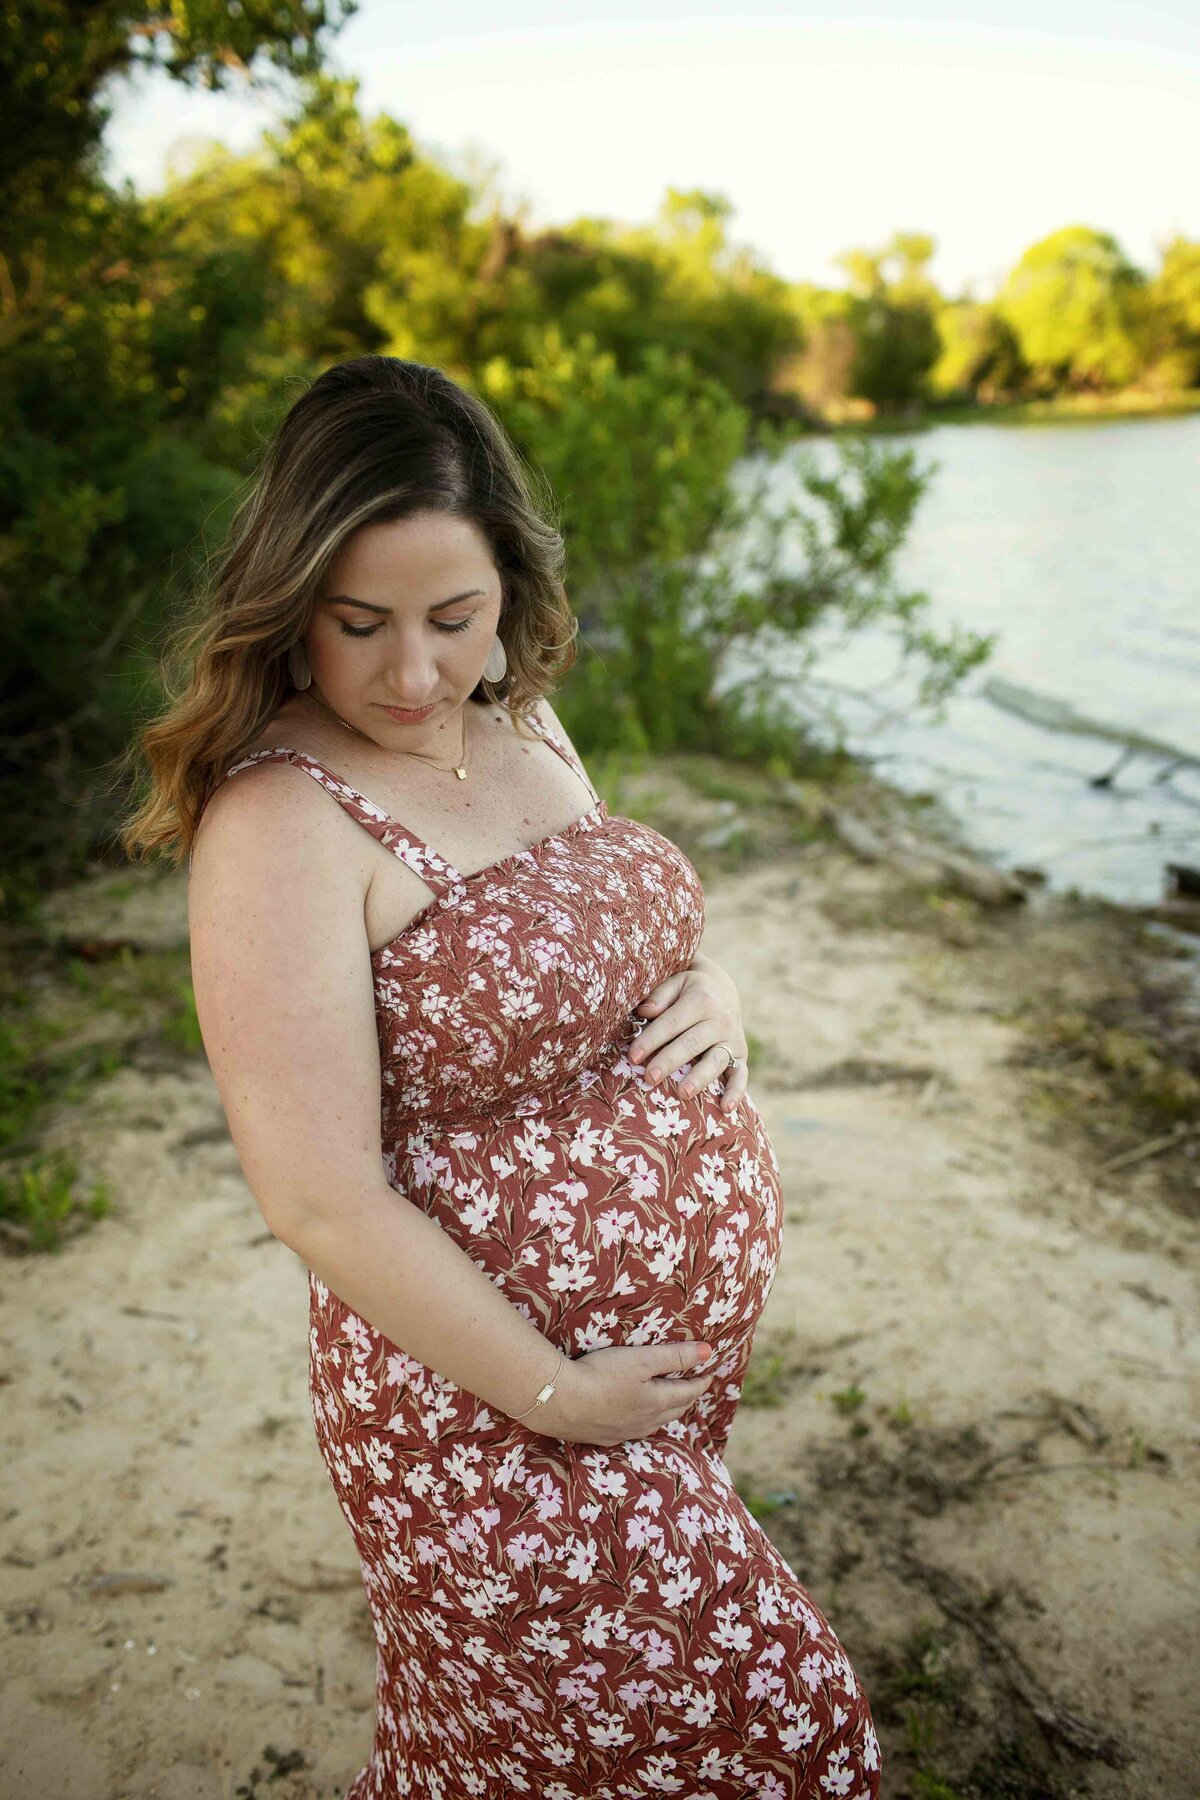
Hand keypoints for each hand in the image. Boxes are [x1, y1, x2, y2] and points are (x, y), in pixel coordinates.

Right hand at [527, 1341, 717, 1445]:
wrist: (558, 1401)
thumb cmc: (601, 1375)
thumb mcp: (641, 1359)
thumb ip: (674, 1356)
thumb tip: (709, 1352)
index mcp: (657, 1402)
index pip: (687, 1392)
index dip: (700, 1381)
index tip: (710, 1373)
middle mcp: (644, 1422)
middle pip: (674, 1411)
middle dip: (687, 1398)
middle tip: (694, 1387)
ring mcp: (623, 1432)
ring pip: (654, 1424)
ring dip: (667, 1413)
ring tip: (670, 1405)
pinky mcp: (602, 1437)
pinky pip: (631, 1433)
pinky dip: (642, 1424)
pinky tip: (635, 1422)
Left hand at [629, 952, 747, 1113]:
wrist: (723, 988)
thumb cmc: (690, 989)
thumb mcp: (677, 981)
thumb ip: (661, 995)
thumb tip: (645, 1010)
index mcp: (701, 1000)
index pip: (671, 1022)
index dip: (651, 1040)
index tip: (633, 1056)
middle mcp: (720, 1020)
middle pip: (692, 1043)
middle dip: (670, 1061)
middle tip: (650, 1078)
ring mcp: (732, 1039)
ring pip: (716, 1060)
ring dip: (700, 1078)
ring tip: (683, 1093)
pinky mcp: (741, 1055)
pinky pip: (741, 1075)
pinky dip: (736, 1092)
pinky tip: (725, 1108)